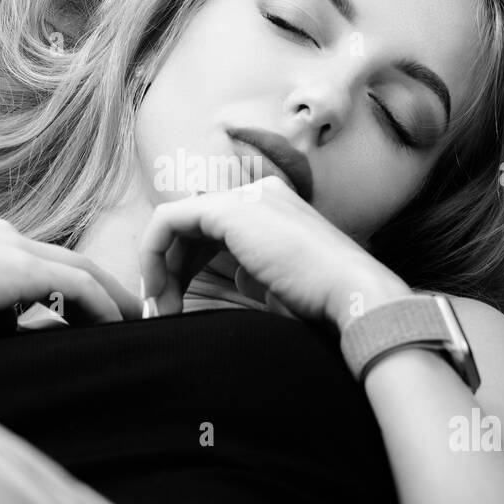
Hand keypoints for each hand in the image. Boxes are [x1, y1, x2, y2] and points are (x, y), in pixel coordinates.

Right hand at [0, 219, 141, 338]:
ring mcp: (14, 247)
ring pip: (84, 272)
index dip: (70, 288)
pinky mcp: (22, 268)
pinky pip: (80, 288)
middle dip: (106, 288)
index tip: (90, 315)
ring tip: (138, 325)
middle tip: (133, 316)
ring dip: (114, 299)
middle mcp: (4, 237)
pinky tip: (120, 329)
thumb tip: (25, 341)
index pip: (41, 263)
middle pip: (72, 262)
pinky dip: (105, 308)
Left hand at [137, 175, 411, 330]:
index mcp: (273, 207)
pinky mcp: (228, 210)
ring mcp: (244, 197)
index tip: (176, 305)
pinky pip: (167, 221)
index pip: (213, 229)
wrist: (351, 294)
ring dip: (158, 267)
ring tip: (158, 308)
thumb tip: (237, 277)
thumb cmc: (327, 301)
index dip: (186, 267)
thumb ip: (256, 272)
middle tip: (160, 310)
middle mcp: (258, 193)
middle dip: (167, 269)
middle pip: (191, 226)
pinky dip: (152, 254)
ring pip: (174, 223)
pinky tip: (156, 290)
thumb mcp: (282, 283)